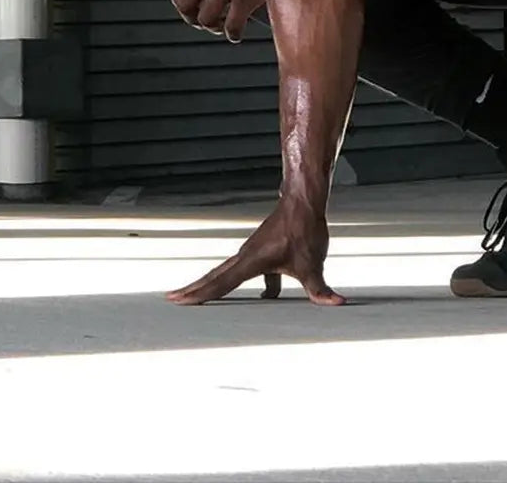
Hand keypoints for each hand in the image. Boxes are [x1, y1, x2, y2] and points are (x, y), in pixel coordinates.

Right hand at [167, 198, 344, 305]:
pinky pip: (245, 270)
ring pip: (225, 272)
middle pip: (214, 277)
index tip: (178, 300)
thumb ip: (320, 289)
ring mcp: (252, 252)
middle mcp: (246, 256)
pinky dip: (243, 281)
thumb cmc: (304, 229)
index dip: (199, 295)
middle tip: (171, 298)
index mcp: (251, 261)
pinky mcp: (261, 250)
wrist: (304, 200)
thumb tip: (335, 304)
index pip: (220, 283)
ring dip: (210, 285)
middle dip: (194, 289)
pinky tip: (265, 297)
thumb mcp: (313, 264)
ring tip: (192, 297)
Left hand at [169, 0, 307, 42]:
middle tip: (203, 19)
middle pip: (184, 5)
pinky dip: (233, 34)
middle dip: (192, 17)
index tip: (188, 5)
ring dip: (212, 27)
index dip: (179, 0)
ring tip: (222, 26)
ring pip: (205, 19)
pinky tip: (238, 33)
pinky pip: (232, 26)